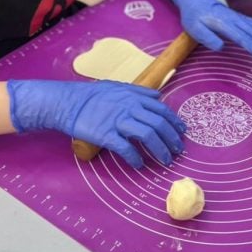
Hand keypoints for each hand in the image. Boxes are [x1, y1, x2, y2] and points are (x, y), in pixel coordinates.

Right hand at [7, 79, 185, 167]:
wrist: (69, 103)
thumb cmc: (93, 95)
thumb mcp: (118, 87)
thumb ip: (139, 92)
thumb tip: (158, 96)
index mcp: (134, 97)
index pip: (161, 110)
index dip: (174, 122)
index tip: (182, 132)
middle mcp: (130, 108)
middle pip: (158, 124)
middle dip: (172, 139)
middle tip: (178, 151)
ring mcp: (118, 121)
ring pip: (147, 136)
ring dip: (160, 150)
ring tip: (165, 160)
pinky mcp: (106, 135)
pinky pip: (125, 148)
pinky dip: (135, 158)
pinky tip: (140, 164)